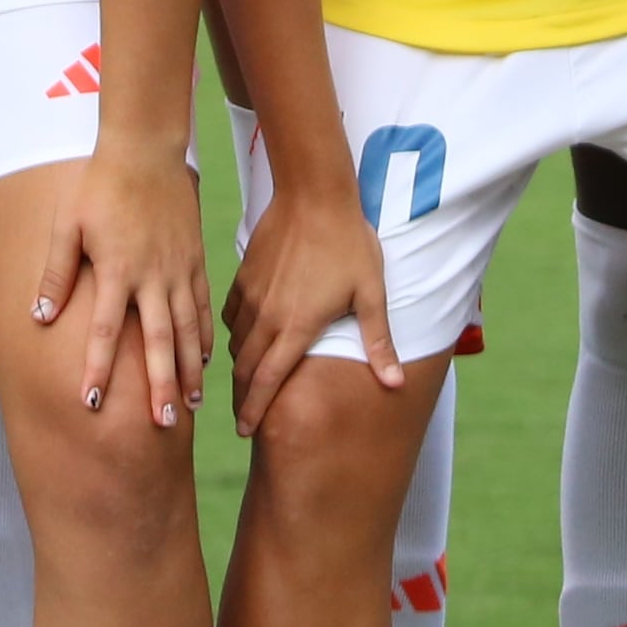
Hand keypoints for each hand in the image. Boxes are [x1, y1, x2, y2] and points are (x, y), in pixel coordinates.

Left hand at [34, 136, 209, 427]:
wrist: (145, 148)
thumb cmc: (99, 185)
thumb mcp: (68, 225)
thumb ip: (56, 273)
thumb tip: (39, 316)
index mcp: (117, 270)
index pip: (106, 331)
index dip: (98, 368)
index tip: (91, 403)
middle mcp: (152, 276)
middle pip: (158, 341)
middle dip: (160, 385)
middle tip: (163, 425)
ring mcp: (178, 269)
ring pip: (187, 329)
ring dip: (188, 370)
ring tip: (189, 406)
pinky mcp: (194, 260)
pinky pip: (202, 307)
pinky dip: (205, 337)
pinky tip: (205, 362)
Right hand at [219, 183, 398, 434]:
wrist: (313, 194)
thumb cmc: (349, 243)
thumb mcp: (370, 294)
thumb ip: (378, 342)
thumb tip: (395, 384)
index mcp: (296, 327)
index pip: (267, 382)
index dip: (254, 410)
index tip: (246, 432)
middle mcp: (267, 317)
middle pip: (245, 369)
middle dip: (243, 398)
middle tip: (245, 420)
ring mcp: (251, 296)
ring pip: (236, 344)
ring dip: (240, 367)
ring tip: (247, 383)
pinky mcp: (244, 277)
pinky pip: (231, 317)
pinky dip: (234, 335)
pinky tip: (244, 338)